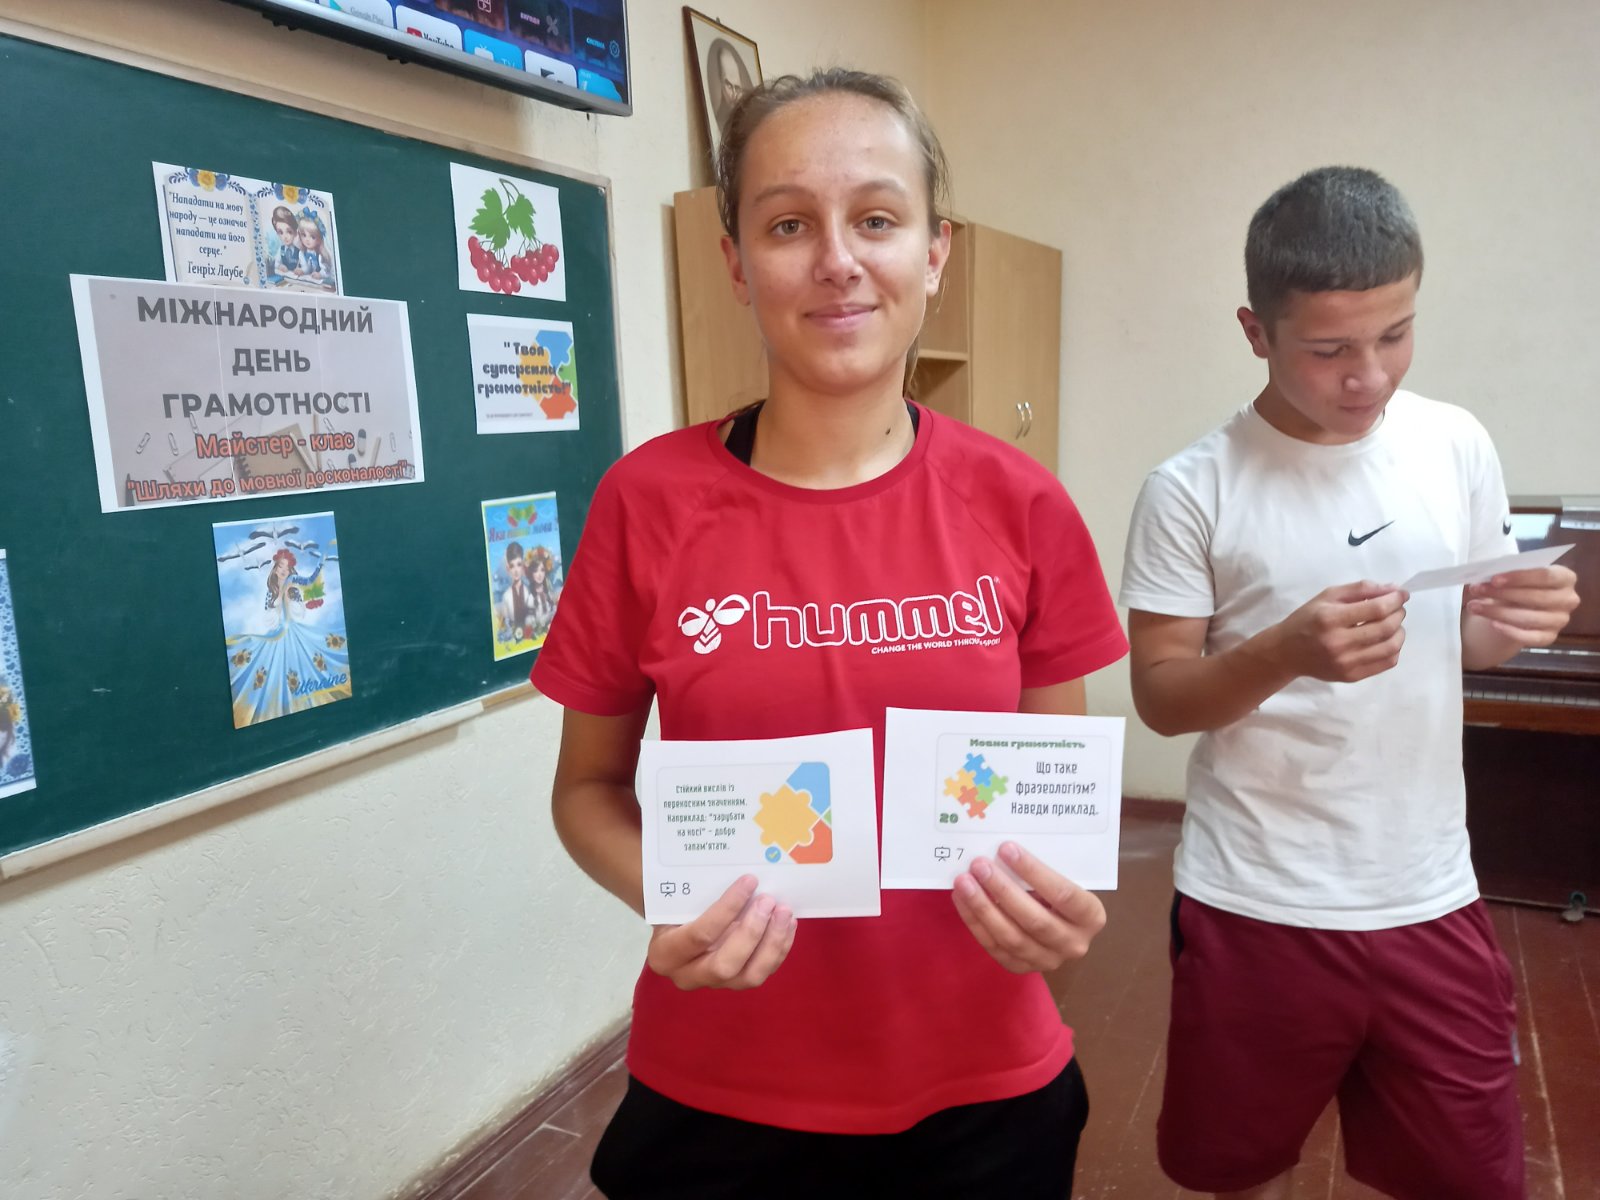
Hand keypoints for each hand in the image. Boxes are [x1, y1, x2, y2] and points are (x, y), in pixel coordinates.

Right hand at [645, 874, 795, 990]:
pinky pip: (762, 972)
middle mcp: (686, 976)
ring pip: (749, 976)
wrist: (674, 928)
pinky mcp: (736, 983)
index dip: (727, 908)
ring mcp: (714, 984)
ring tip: (784, 913)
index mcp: (665, 953)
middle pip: (724, 965)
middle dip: (752, 932)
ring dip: (772, 943)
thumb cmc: (677, 907)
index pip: (699, 935)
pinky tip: (788, 925)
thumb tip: (740, 873)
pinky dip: (779, 949)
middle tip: (769, 901)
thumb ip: (699, 892)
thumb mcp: (678, 900)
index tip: (749, 881)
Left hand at [952, 842, 1105, 972]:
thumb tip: (1004, 848)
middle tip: (979, 865)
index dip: (1033, 871)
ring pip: (1011, 938)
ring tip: (963, 882)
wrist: (1062, 925)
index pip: (1062, 893)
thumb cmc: (1060, 891)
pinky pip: (994, 947)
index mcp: (1091, 916)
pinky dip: (974, 922)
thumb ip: (1043, 870)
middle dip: (1002, 890)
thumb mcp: (1064, 878)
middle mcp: (1073, 943)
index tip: (1006, 848)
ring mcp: (1047, 960)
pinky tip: (960, 899)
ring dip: (983, 908)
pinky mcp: (1022, 968)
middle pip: (1035, 920)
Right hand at [1267, 580, 1407, 682]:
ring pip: (1391, 647)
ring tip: (1393, 624)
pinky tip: (1386, 640)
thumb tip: (1393, 589)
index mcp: (1330, 619)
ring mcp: (1346, 663)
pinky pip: (1386, 663)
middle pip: (1386, 628)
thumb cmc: (1307, 620)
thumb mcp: (1327, 596)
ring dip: (1400, 632)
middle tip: (1397, 608)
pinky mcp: (1351, 676)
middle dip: (1398, 614)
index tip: (1402, 594)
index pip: (1376, 609)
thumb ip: (1360, 589)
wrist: (1286, 652)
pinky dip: (1394, 649)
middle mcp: (1338, 642)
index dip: (1395, 599)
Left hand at [1465, 565, 1578, 646]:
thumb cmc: (1518, 584)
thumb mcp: (1514, 576)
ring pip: (1529, 618)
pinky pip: (1530, 638)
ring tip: (1474, 606)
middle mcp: (1568, 599)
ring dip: (1498, 612)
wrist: (1518, 606)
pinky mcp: (1549, 637)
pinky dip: (1510, 631)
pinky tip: (1492, 624)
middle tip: (1476, 590)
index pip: (1546, 575)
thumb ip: (1506, 575)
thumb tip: (1483, 575)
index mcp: (1564, 577)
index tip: (1494, 579)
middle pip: (1536, 597)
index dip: (1519, 577)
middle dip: (1502, 594)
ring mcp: (1560, 620)